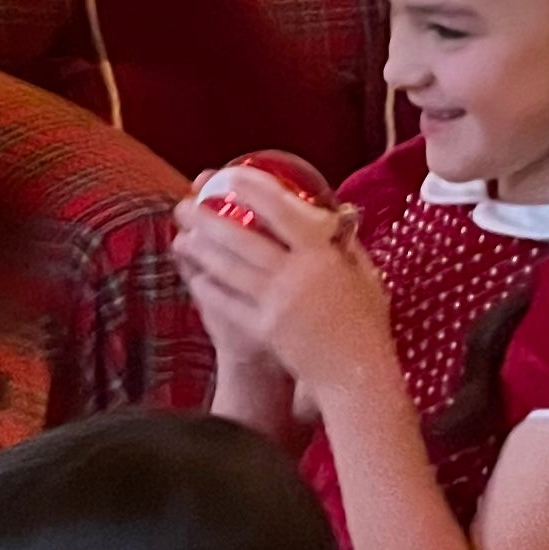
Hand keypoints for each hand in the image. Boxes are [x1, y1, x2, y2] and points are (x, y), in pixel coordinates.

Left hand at [171, 197, 399, 411]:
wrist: (356, 374)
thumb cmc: (365, 324)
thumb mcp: (364, 276)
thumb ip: (345, 246)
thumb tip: (333, 218)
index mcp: (323, 255)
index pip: (283, 212)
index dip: (254, 191)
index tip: (230, 176)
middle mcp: (296, 275)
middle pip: (242, 239)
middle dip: (207, 219)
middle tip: (185, 206)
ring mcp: (277, 303)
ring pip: (229, 269)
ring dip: (201, 251)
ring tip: (183, 237)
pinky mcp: (264, 330)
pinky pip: (229, 303)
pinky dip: (210, 288)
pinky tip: (197, 277)